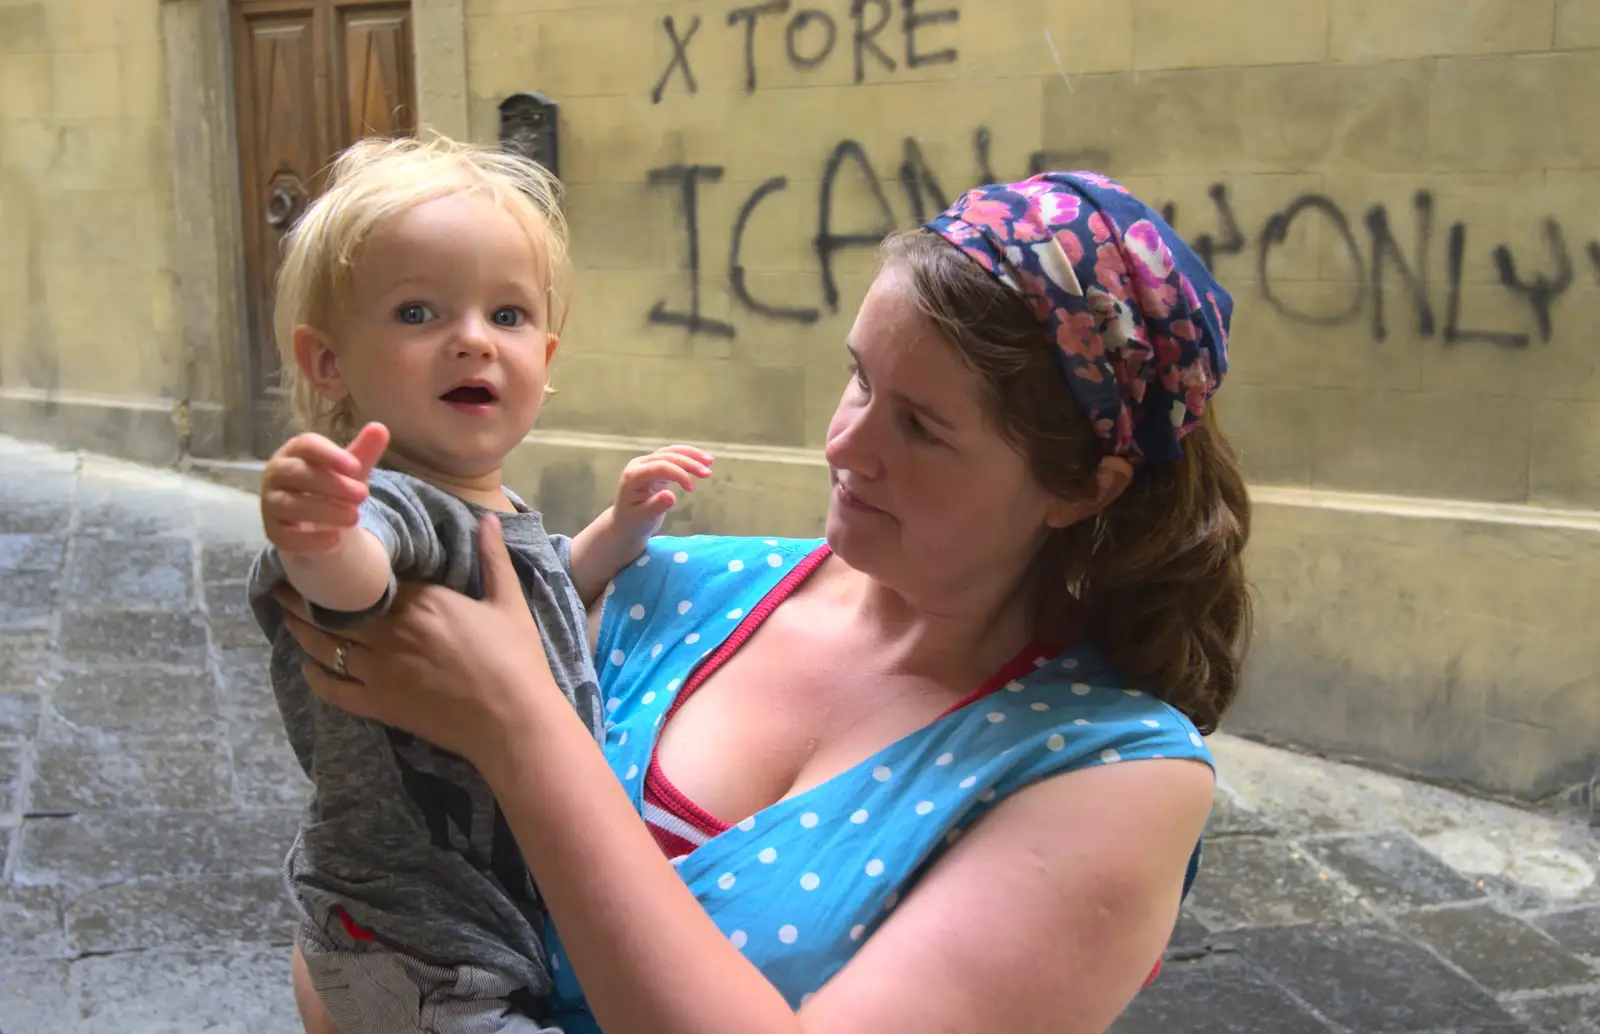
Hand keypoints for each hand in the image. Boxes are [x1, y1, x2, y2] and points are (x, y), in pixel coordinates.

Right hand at [261, 423, 388, 555]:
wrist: (318, 527)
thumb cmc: (332, 489)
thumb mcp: (350, 472)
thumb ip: (363, 452)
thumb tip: (380, 428)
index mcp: (294, 453)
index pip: (305, 445)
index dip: (329, 454)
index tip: (356, 467)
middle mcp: (276, 475)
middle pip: (297, 473)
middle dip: (331, 483)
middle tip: (363, 494)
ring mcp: (270, 504)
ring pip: (290, 505)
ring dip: (324, 510)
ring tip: (355, 517)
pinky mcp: (272, 532)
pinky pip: (285, 537)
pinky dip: (310, 540)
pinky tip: (335, 541)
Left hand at [274, 513, 557, 766]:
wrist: (514, 722)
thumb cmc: (516, 659)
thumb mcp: (509, 602)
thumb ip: (493, 558)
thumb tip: (488, 517)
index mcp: (421, 601)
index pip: (367, 577)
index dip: (344, 568)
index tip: (327, 556)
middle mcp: (390, 632)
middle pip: (333, 608)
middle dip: (304, 594)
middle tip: (287, 581)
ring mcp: (379, 670)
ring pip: (323, 645)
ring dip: (299, 627)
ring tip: (285, 613)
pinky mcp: (377, 705)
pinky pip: (331, 688)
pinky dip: (313, 674)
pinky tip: (307, 664)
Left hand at [612, 444, 713, 539]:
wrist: (626, 524)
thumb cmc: (633, 522)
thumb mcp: (644, 518)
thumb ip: (656, 506)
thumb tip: (671, 496)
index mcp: (633, 476)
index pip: (660, 467)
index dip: (678, 474)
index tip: (691, 489)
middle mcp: (639, 465)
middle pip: (667, 456)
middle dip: (689, 463)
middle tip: (708, 473)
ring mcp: (646, 463)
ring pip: (671, 452)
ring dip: (691, 455)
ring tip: (710, 461)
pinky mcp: (655, 466)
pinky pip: (672, 457)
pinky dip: (688, 458)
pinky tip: (702, 461)